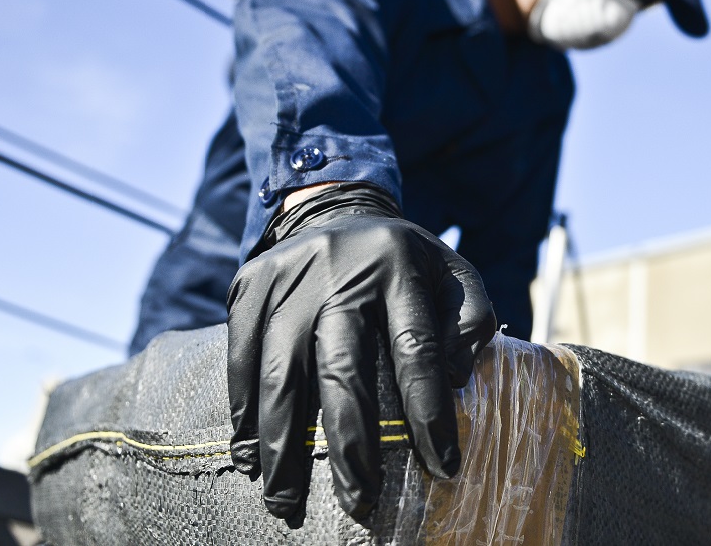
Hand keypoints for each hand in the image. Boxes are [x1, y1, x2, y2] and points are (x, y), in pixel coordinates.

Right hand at [225, 183, 495, 520]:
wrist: (332, 207)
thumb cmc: (404, 263)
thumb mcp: (453, 275)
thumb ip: (470, 323)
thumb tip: (451, 380)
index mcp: (399, 266)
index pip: (416, 349)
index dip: (429, 413)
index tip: (442, 467)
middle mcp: (339, 269)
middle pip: (341, 367)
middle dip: (349, 444)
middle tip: (358, 502)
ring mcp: (287, 277)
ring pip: (280, 372)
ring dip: (281, 445)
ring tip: (285, 502)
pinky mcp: (247, 285)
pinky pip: (240, 359)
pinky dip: (243, 413)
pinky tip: (249, 457)